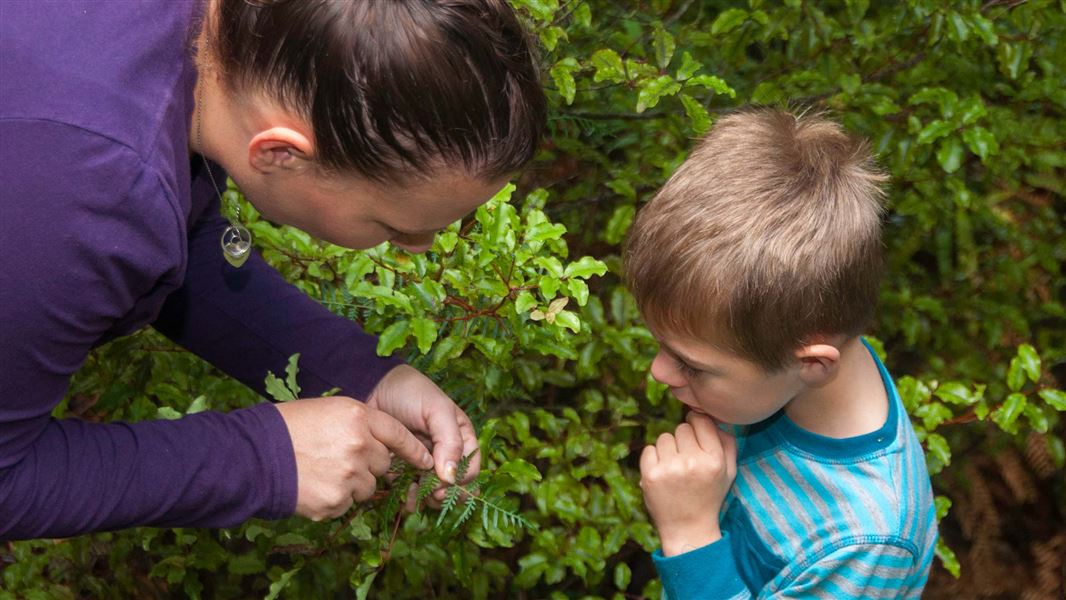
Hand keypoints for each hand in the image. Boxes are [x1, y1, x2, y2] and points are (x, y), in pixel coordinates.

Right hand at [275, 396, 433, 520]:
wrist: (253, 455)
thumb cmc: (289, 428)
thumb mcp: (329, 410)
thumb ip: (360, 424)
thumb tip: (385, 445)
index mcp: (357, 417)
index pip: (398, 435)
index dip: (413, 449)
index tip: (426, 459)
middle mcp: (359, 446)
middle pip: (384, 464)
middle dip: (370, 464)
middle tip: (341, 458)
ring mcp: (348, 476)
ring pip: (368, 487)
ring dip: (354, 483)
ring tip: (323, 471)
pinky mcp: (335, 502)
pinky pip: (348, 503)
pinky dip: (335, 499)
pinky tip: (314, 485)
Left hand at [367, 365, 479, 490]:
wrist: (373, 387)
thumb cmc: (410, 392)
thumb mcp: (437, 410)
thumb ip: (449, 441)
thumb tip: (452, 477)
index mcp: (460, 437)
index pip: (470, 468)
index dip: (462, 480)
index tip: (445, 483)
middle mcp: (444, 453)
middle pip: (455, 485)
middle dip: (446, 494)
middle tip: (433, 495)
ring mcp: (423, 462)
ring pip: (434, 492)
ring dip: (429, 500)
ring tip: (418, 498)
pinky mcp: (402, 468)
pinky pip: (411, 491)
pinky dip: (410, 499)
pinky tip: (406, 498)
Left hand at [640, 412, 736, 556]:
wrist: (688, 528)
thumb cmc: (709, 496)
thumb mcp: (729, 471)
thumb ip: (727, 441)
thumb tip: (711, 415)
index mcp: (714, 460)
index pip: (701, 421)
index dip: (697, 425)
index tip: (696, 436)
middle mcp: (693, 462)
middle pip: (682, 428)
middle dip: (683, 440)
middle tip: (687, 460)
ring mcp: (670, 469)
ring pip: (664, 437)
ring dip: (668, 449)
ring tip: (675, 469)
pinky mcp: (650, 475)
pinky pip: (648, 449)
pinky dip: (653, 459)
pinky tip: (663, 474)